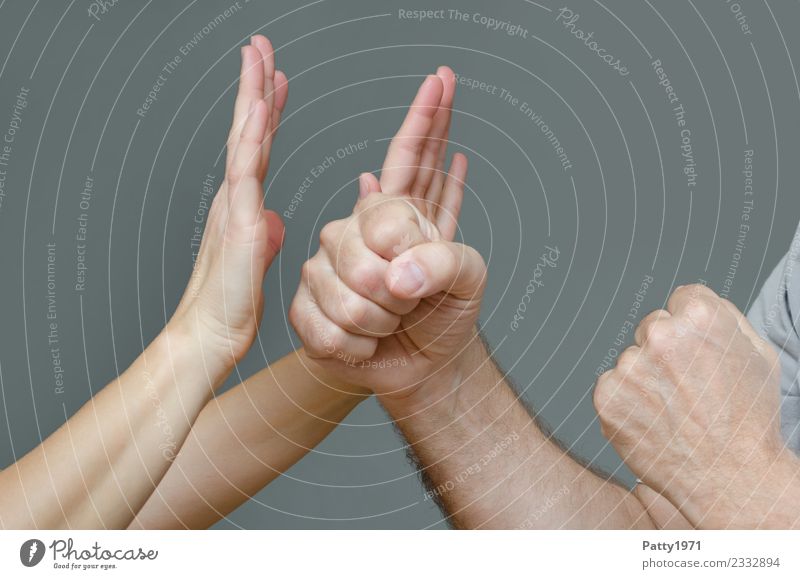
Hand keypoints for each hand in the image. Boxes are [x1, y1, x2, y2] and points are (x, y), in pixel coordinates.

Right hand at [171, 36, 287, 366]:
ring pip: (243, 140)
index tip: (275, 81)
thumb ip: (261, 235)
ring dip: (251, 95)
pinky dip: (250, 137)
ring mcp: (232, 206)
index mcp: (241, 205)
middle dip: (254, 86)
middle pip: (247, 131)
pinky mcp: (236, 223)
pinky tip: (257, 108)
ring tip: (258, 56)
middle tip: (260, 47)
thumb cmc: (230, 308)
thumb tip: (271, 219)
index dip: (266, 112)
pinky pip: (244, 172)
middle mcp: (233, 197)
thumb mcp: (255, 263)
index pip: (258, 148)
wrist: (208, 339)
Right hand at [289, 70, 486, 401]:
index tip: (443, 78)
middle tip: (413, 302)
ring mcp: (325, 268)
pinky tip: (367, 339)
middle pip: (361, 245)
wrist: (427, 366)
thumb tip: (396, 272)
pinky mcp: (306, 307)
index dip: (424, 125)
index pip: (405, 160)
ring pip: (344, 293)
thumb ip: (443, 261)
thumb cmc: (447, 316)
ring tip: (392, 321)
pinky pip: (321, 325)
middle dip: (399, 289)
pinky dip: (355, 346)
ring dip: (380, 322)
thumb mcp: (468, 280)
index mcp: (395, 215)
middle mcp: (354, 232)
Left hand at [594, 284, 794, 526]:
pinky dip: (628, 403)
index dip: (692, 328)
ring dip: (646, 379)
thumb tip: (694, 301)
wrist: (730, 478)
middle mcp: (659, 335)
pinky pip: (613, 387)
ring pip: (632, 360)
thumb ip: (724, 318)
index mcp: (700, 316)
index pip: (681, 300)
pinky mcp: (608, 395)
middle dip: (665, 350)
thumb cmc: (749, 419)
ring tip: (675, 411)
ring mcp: (629, 366)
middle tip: (689, 388)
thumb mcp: (758, 355)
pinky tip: (654, 423)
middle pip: (653, 327)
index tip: (699, 352)